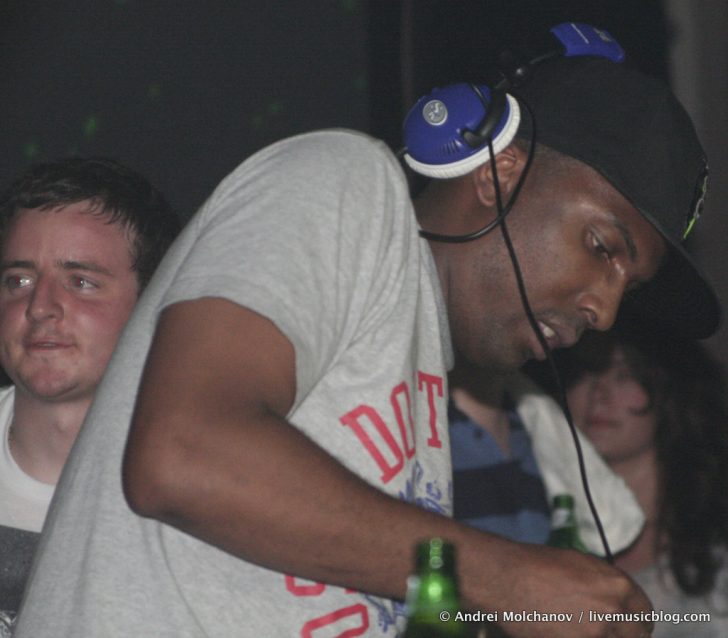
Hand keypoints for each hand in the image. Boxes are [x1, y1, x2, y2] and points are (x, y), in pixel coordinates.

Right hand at [461, 539, 651, 636]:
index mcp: (618, 586)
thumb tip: (617, 602)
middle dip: (625, 635)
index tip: (628, 628)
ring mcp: (596, 634)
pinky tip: (565, 633)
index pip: (645, 614)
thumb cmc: (537, 564)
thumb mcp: (580, 564)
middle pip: (636, 635)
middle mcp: (613, 610)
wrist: (506, 577)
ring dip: (603, 637)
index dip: (636, 621)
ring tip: (581, 630)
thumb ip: (605, 584)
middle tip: (605, 633)